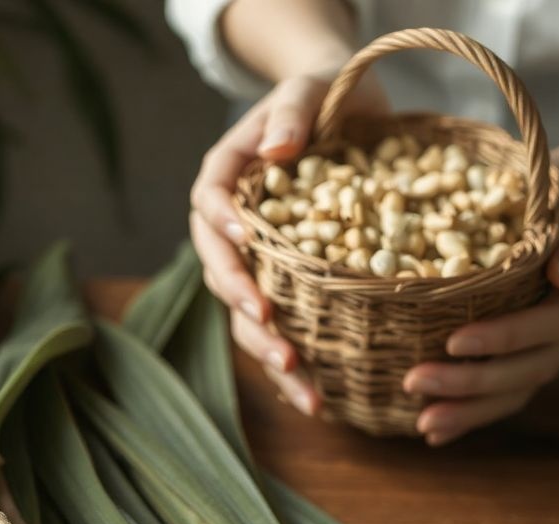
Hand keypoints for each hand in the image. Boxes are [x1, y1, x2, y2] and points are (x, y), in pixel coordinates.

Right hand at [190, 73, 387, 415]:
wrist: (348, 111)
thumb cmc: (323, 95)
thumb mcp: (308, 89)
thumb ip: (291, 112)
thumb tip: (274, 150)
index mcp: (226, 179)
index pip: (210, 206)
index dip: (223, 229)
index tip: (247, 244)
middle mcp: (233, 229)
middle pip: (223, 275)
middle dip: (247, 311)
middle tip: (277, 339)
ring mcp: (258, 264)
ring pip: (248, 316)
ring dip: (272, 356)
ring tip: (307, 392)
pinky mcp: (287, 287)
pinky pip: (283, 329)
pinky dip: (298, 366)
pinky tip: (320, 399)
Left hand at [403, 141, 558, 444]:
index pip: (551, 323)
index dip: (505, 337)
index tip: (453, 341)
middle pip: (531, 367)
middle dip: (472, 382)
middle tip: (415, 384)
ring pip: (520, 388)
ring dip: (471, 410)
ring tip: (424, 425)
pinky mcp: (543, 350)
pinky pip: (513, 388)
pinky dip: (476, 411)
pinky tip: (437, 429)